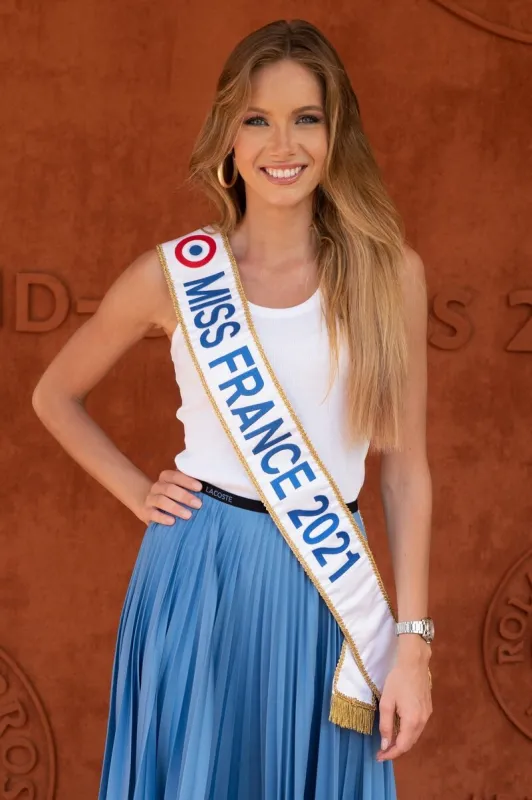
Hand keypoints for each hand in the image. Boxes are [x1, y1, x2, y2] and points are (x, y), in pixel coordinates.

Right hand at [138, 469, 202, 524]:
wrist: (148, 506)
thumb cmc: (171, 497)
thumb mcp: (178, 489)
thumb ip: (190, 487)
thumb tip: (211, 489)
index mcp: (166, 478)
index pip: (175, 476)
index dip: (187, 481)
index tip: (200, 487)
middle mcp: (157, 487)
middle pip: (169, 489)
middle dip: (185, 496)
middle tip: (198, 505)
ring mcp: (150, 499)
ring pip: (161, 501)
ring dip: (176, 508)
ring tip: (188, 515)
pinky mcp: (146, 512)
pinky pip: (153, 514)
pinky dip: (163, 518)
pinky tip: (172, 522)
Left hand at [376, 637, 431, 761]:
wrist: (414, 663)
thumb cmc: (397, 680)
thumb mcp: (386, 702)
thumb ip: (386, 725)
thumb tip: (385, 744)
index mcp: (412, 721)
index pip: (402, 746)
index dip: (390, 754)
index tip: (378, 757)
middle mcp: (423, 721)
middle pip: (410, 743)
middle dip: (395, 749)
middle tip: (382, 751)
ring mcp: (427, 715)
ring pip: (414, 736)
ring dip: (402, 741)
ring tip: (389, 741)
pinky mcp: (428, 709)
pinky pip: (418, 727)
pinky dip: (408, 732)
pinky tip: (399, 728)